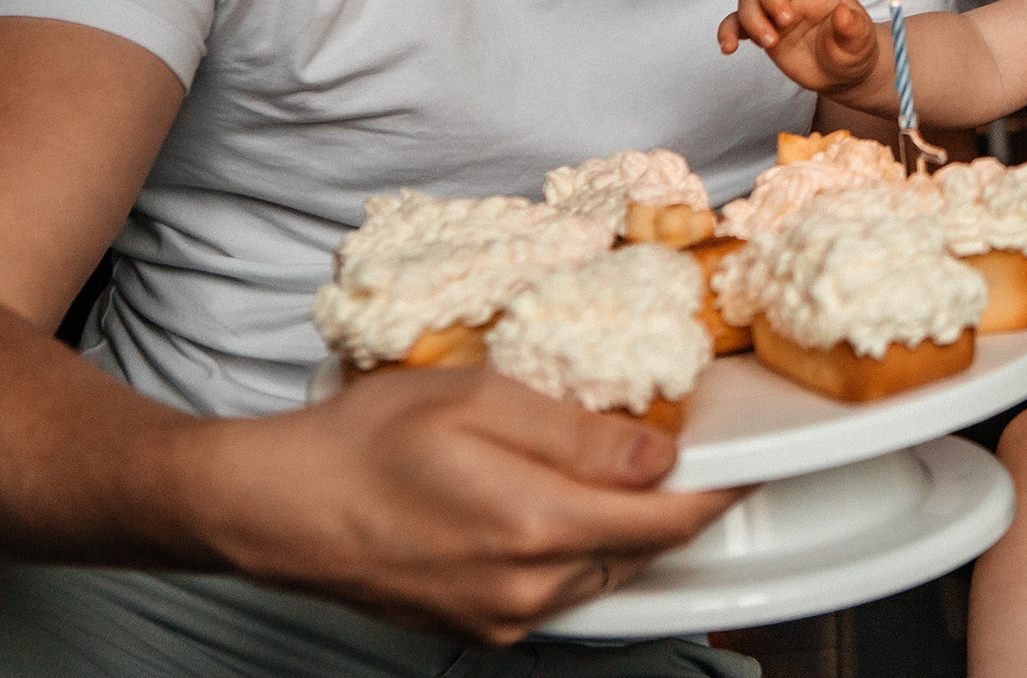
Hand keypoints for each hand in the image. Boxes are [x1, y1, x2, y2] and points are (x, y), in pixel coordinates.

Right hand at [197, 368, 746, 645]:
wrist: (277, 508)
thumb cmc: (365, 440)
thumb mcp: (480, 401)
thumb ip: (578, 433)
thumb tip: (659, 456)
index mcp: (536, 528)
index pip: (668, 521)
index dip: (720, 490)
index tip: (749, 461)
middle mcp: (528, 588)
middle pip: (643, 550)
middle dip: (676, 505)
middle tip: (691, 452)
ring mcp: (503, 616)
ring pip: (604, 571)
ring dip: (625, 527)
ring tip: (621, 471)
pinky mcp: (481, 626)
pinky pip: (560, 589)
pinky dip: (579, 548)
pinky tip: (558, 504)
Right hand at [717, 0, 878, 97]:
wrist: (840, 74)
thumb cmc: (852, 50)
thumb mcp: (861, 41)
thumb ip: (853, 27)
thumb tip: (843, 14)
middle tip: (785, 22)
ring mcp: (773, 12)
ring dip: (751, 18)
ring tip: (769, 42)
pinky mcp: (760, 30)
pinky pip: (736, 25)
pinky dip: (728, 32)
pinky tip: (728, 47)